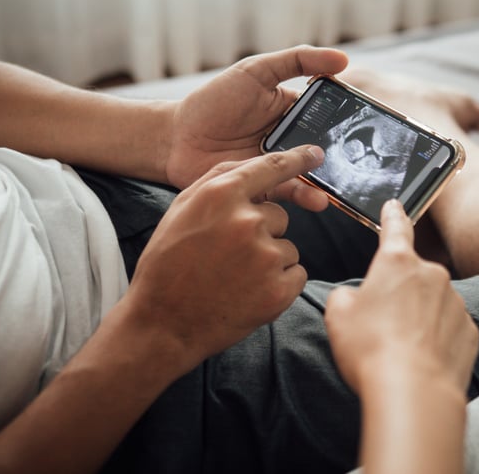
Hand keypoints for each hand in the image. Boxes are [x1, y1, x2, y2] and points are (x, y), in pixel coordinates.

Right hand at [125, 145, 324, 374]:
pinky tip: (249, 292)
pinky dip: (279, 283)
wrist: (163, 323)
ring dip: (270, 260)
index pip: (272, 167)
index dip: (297, 160)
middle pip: (279, 216)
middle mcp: (248, 221)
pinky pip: (296, 274)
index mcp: (222, 196)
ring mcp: (266, 256)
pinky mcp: (279, 290)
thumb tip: (258, 167)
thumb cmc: (168, 264)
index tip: (315, 155)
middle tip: (229, 255)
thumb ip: (220, 182)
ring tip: (235, 276)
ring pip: (288, 247)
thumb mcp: (182, 210)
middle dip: (261, 231)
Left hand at [165, 45, 347, 192]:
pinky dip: (303, 197)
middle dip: (341, 160)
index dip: (348, 122)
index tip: (368, 126)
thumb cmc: (213, 100)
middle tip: (358, 167)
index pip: (329, 118)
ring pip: (309, 175)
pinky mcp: (264, 189)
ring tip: (333, 191)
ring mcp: (278, 166)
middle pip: (324, 150)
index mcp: (293, 113)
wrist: (175, 137)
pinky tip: (315, 199)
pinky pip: (288, 193)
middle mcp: (290, 141)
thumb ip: (297, 61)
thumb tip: (343, 58)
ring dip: (324, 184)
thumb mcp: (256, 71)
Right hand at [325, 200, 478, 393]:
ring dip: (417, 318)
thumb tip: (357, 299)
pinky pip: (448, 328)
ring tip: (399, 349)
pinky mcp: (470, 330)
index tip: (394, 205)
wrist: (413, 392)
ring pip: (431, 303)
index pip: (395, 229)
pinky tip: (420, 360)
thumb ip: (346, 296)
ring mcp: (455, 302)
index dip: (392, 215)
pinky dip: (435, 339)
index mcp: (396, 262)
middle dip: (397, 294)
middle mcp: (431, 274)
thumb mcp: (338, 315)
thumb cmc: (370, 349)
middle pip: (411, 276)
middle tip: (380, 325)